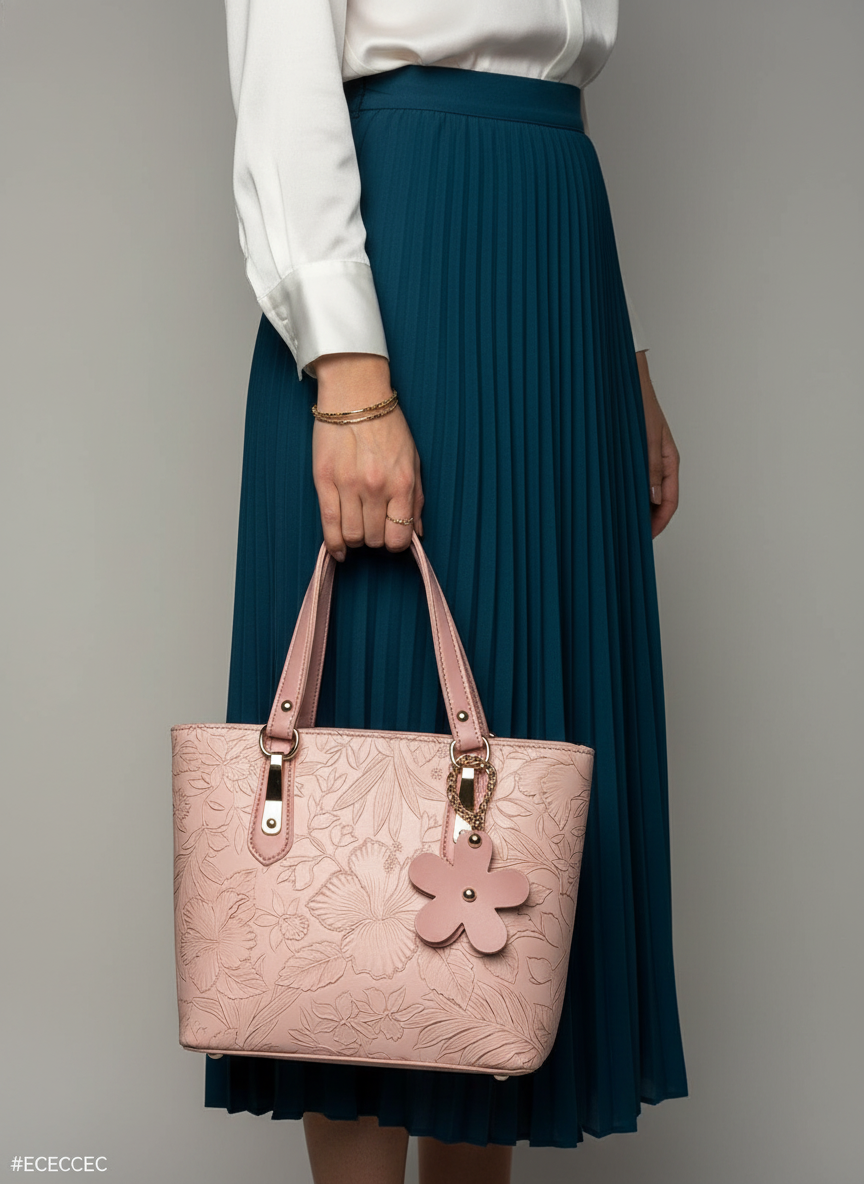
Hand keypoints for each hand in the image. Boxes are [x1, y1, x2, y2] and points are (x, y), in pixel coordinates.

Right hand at [309, 352, 424, 560]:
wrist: (355, 394)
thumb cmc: (387, 426)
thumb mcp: (413, 460)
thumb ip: (416, 499)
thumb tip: (417, 532)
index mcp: (402, 483)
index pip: (399, 537)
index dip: (396, 543)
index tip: (391, 537)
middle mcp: (376, 488)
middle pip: (374, 539)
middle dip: (375, 539)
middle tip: (373, 526)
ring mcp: (348, 485)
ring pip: (352, 536)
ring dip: (355, 539)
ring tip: (357, 529)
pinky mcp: (324, 481)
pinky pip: (328, 524)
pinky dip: (333, 543)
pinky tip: (338, 550)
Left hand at [636, 351, 679, 537]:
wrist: (626, 381)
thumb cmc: (640, 404)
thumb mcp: (647, 439)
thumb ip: (651, 469)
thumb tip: (653, 499)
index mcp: (670, 460)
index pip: (670, 501)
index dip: (660, 523)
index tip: (647, 538)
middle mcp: (660, 463)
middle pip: (659, 501)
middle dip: (648, 521)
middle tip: (631, 537)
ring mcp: (648, 459)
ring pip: (646, 492)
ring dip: (637, 508)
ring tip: (621, 524)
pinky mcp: (634, 455)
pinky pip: (635, 480)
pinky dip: (629, 493)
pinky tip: (615, 501)